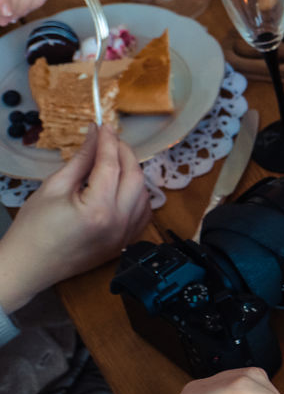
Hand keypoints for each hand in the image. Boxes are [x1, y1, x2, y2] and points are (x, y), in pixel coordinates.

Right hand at [0, 124, 150, 312]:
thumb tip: (93, 136)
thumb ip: (80, 161)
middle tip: (110, 140)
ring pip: (144, 195)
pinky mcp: (125, 243)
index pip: (112, 165)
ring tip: (115, 160)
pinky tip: (123, 185)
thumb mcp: (53, 187)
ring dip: (134, 174)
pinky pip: (142, 213)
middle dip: (125, 154)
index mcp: (99, 208)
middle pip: (136, 178)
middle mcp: (119, 223)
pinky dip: (138, 195)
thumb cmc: (33, 229)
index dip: (108, 142)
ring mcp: (125, 235)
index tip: (104, 126)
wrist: (29, 266)